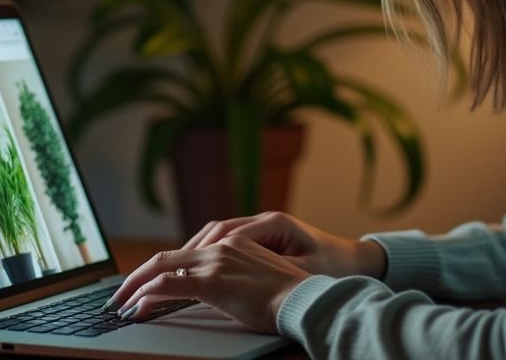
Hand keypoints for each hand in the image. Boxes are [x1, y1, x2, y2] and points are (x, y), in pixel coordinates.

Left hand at [108, 235, 309, 333]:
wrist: (305, 300)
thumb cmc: (289, 298)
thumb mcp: (257, 281)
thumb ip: (235, 280)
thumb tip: (218, 295)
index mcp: (233, 243)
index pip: (185, 252)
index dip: (159, 268)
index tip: (144, 283)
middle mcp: (221, 246)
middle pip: (165, 256)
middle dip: (137, 276)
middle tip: (120, 294)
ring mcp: (216, 261)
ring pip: (160, 268)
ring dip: (136, 286)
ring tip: (121, 304)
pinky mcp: (213, 281)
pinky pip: (169, 285)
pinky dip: (147, 296)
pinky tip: (136, 308)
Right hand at [182, 211, 385, 278]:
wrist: (356, 263)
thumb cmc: (333, 271)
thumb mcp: (300, 277)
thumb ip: (265, 276)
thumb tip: (228, 282)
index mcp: (272, 224)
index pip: (221, 235)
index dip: (194, 253)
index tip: (169, 272)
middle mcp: (263, 222)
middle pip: (211, 233)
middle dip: (180, 255)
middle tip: (149, 276)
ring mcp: (262, 229)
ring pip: (214, 236)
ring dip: (190, 254)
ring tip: (164, 274)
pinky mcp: (263, 239)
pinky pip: (225, 242)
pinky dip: (205, 254)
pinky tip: (192, 270)